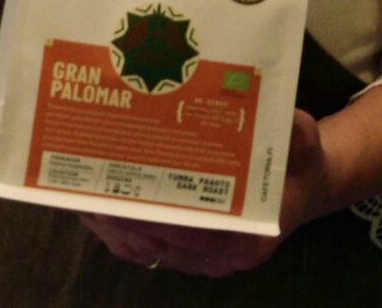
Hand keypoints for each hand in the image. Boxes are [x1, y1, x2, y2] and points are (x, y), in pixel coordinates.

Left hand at [79, 108, 335, 276]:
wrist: (301, 188)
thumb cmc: (298, 165)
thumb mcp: (304, 144)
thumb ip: (295, 135)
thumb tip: (289, 123)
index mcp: (248, 236)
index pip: (193, 232)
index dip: (155, 216)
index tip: (122, 194)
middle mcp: (221, 256)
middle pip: (159, 243)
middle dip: (120, 218)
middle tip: (85, 188)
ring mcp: (203, 259)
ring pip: (145, 250)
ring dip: (111, 226)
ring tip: (77, 196)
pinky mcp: (188, 253)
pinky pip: (145, 250)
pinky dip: (118, 232)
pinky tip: (95, 209)